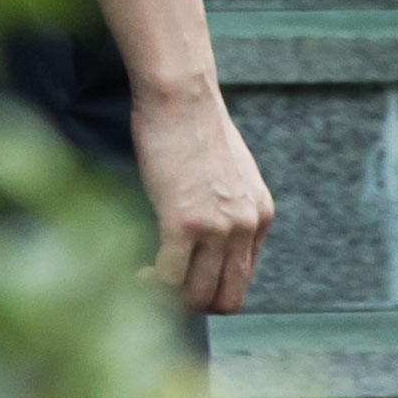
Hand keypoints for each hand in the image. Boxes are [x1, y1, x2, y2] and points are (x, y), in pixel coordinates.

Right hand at [130, 81, 272, 315]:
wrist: (180, 93)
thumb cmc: (191, 123)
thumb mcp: (228, 172)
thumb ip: (228, 206)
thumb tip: (206, 235)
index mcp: (260, 215)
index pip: (242, 279)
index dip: (210, 287)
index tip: (183, 278)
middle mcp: (246, 226)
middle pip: (226, 299)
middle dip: (193, 304)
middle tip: (165, 289)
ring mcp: (218, 226)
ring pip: (198, 295)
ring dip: (169, 297)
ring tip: (146, 279)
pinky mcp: (184, 221)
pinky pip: (169, 277)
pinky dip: (151, 283)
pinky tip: (137, 272)